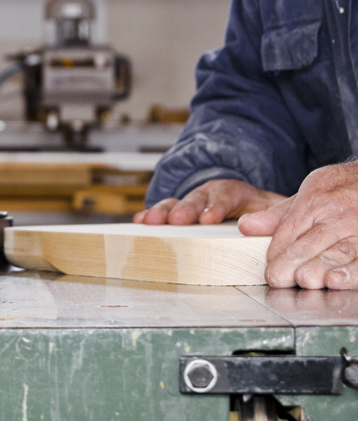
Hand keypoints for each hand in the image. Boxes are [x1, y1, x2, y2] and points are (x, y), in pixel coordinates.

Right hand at [133, 179, 285, 224]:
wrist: (247, 205)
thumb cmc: (260, 213)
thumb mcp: (273, 211)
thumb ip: (276, 217)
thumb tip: (279, 228)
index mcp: (235, 192)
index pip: (226, 196)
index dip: (216, 207)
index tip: (208, 219)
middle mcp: (209, 193)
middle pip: (196, 199)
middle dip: (185, 209)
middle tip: (176, 220)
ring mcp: (192, 201)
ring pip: (176, 203)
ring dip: (164, 212)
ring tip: (150, 221)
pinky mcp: (179, 212)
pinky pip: (164, 212)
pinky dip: (152, 216)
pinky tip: (140, 221)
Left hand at [239, 163, 357, 288]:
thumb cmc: (341, 188)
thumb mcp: (310, 192)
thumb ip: (279, 215)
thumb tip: (246, 226)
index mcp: (316, 200)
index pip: (290, 230)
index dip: (277, 251)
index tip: (269, 268)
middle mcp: (339, 214)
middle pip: (311, 242)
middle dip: (292, 262)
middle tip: (278, 278)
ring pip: (339, 252)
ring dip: (320, 268)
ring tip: (305, 280)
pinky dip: (351, 272)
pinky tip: (337, 280)